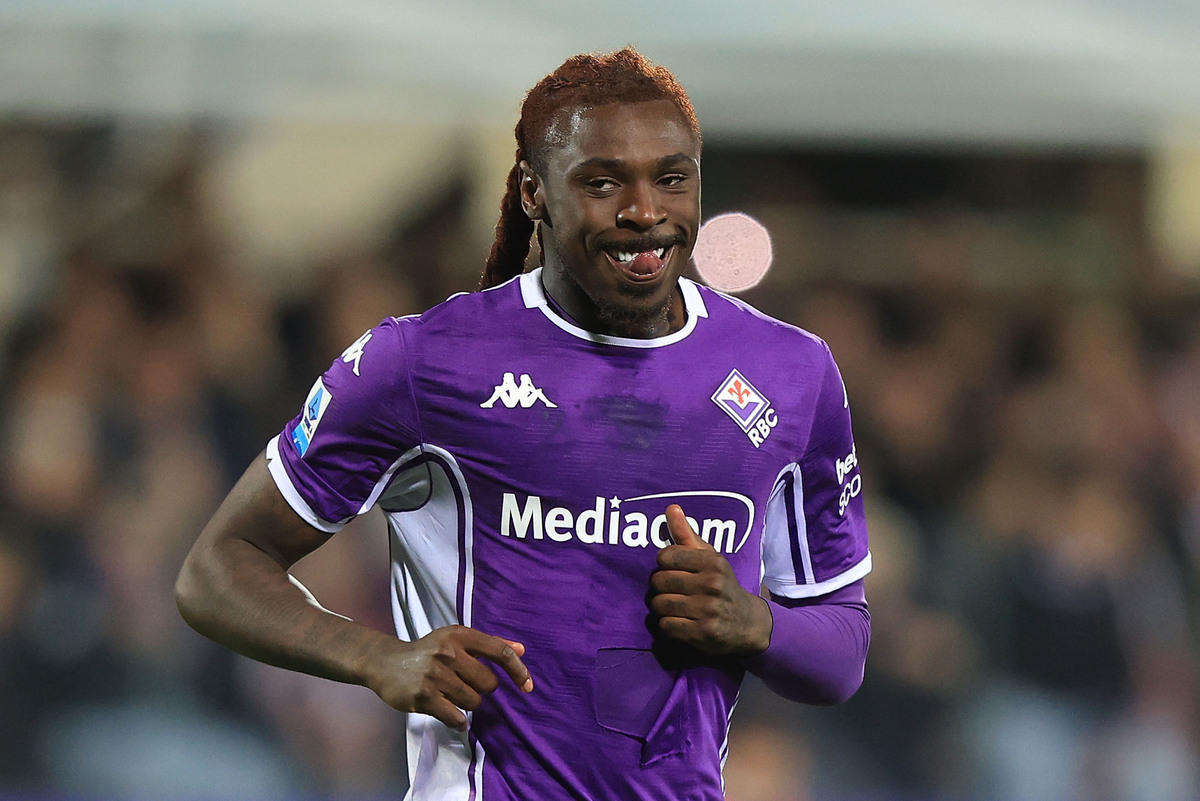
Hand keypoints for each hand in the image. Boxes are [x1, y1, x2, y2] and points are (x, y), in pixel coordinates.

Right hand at [364, 625, 532, 729]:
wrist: (386, 662)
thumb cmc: (428, 651)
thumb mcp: (456, 640)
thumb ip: (489, 644)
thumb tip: (522, 649)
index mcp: (459, 635)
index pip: (500, 651)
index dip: (519, 670)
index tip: (528, 686)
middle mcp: (448, 652)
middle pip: (488, 683)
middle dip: (481, 689)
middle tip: (463, 684)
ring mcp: (435, 675)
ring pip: (474, 701)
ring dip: (467, 703)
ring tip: (450, 694)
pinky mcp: (423, 697)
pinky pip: (456, 717)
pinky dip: (458, 720)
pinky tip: (449, 713)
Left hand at [648, 504, 772, 655]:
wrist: (748, 623)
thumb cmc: (723, 585)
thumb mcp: (710, 558)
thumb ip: (687, 534)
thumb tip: (670, 508)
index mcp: (713, 562)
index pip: (666, 556)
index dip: (664, 565)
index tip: (674, 570)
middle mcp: (711, 584)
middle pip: (659, 581)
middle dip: (660, 587)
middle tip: (671, 590)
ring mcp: (708, 610)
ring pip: (660, 604)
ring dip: (661, 607)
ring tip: (673, 606)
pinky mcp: (703, 633)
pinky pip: (666, 625)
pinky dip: (667, 625)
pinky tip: (678, 622)